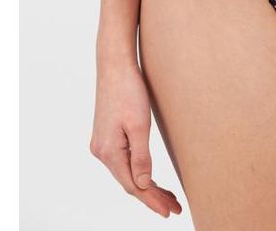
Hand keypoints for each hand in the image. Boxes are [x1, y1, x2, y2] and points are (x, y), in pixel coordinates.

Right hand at [90, 58, 182, 217]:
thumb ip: (141, 157)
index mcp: (108, 152)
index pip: (134, 186)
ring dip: (147, 185)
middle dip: (152, 196)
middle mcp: (102, 152)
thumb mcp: (139, 125)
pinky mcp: (107, 136)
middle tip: (173, 207)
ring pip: (127, 173)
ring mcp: (103, 144)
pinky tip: (149, 176)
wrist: (114, 64)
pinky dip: (138, 171)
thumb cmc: (128, 90)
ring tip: (167, 196)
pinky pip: (124, 161)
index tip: (169, 211)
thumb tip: (145, 185)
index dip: (152, 200)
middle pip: (130, 182)